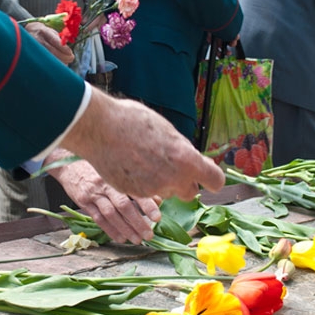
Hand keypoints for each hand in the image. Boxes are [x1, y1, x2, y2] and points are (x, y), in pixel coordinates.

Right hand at [26, 22, 74, 64]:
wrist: (28, 32)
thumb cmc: (44, 33)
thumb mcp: (50, 31)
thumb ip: (58, 39)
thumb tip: (68, 51)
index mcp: (44, 31)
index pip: (54, 40)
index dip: (63, 48)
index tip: (70, 53)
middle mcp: (37, 40)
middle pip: (52, 51)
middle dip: (64, 57)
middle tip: (71, 58)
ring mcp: (34, 48)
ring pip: (48, 58)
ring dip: (59, 62)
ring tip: (66, 63)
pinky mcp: (32, 55)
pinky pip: (43, 62)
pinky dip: (52, 65)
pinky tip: (58, 66)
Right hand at [46, 151, 160, 242]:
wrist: (70, 164)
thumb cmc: (101, 168)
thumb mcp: (118, 172)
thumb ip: (138, 186)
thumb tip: (159, 199)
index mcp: (118, 175)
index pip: (136, 191)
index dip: (147, 205)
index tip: (157, 218)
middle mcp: (106, 184)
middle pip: (124, 205)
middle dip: (137, 222)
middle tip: (149, 235)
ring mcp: (94, 193)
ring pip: (111, 214)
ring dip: (125, 228)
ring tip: (136, 239)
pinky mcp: (83, 201)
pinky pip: (97, 218)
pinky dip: (110, 229)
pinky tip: (120, 238)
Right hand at [61, 89, 224, 200]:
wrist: (99, 128)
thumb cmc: (132, 121)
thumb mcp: (167, 129)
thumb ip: (182, 149)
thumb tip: (192, 159)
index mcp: (186, 159)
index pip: (215, 180)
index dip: (212, 178)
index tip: (208, 176)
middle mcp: (173, 178)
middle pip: (190, 192)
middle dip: (185, 182)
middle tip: (173, 168)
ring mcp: (153, 188)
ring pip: (167, 192)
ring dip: (164, 183)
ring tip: (147, 162)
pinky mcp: (135, 193)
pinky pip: (147, 193)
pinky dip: (144, 184)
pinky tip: (133, 166)